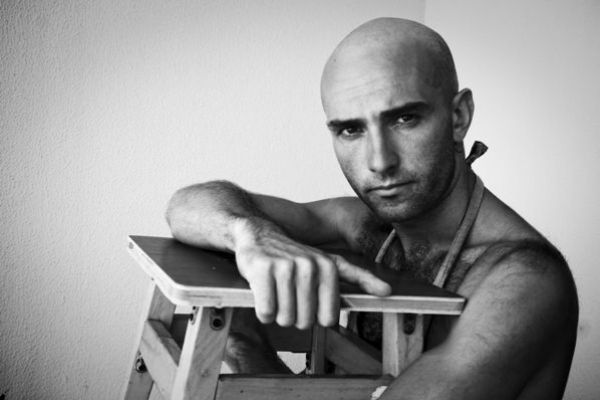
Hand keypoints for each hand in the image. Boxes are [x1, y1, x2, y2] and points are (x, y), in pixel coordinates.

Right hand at [232, 218, 391, 328]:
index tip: (312, 306)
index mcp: (328, 266)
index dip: (318, 318)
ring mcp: (285, 267)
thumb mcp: (328, 261)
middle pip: (305, 322)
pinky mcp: (262, 270)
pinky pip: (266, 312)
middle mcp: (309, 265)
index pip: (328, 317)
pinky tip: (263, 292)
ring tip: (277, 293)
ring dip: (278, 313)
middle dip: (295, 316)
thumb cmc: (293, 254)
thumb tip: (388, 291)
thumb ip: (358, 276)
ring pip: (285, 318)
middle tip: (289, 297)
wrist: (257, 233)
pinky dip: (263, 310)